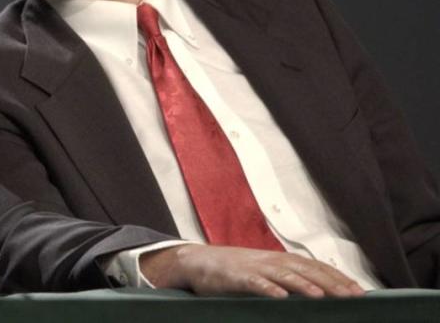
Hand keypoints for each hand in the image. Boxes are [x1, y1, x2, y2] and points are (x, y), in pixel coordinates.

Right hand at [140, 244, 365, 297]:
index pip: (315, 267)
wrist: (197, 261)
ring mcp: (254, 268)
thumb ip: (287, 279)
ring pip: (284, 274)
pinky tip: (280, 297)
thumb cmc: (233, 271)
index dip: (338, 278)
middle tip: (353, 295)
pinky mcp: (236, 277)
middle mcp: (271, 261)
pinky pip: (254, 283)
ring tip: (322, 296)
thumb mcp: (264, 272)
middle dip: (331, 282)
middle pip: (306, 270)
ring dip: (304, 285)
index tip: (360, 291)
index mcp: (280, 260)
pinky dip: (268, 288)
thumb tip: (316, 290)